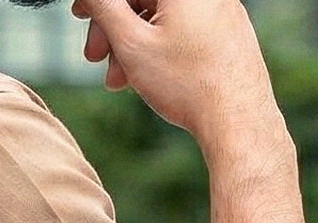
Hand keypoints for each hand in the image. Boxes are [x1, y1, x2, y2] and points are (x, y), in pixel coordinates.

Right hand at [70, 0, 279, 154]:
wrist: (237, 116)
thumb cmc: (186, 82)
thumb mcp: (133, 44)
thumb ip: (106, 9)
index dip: (99, 2)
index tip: (80, 14)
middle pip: (144, 1)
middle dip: (114, 29)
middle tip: (95, 58)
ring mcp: (220, 6)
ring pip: (162, 17)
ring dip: (132, 45)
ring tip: (119, 80)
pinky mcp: (227, 27)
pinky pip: (183, 28)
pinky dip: (159, 48)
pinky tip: (146, 77)